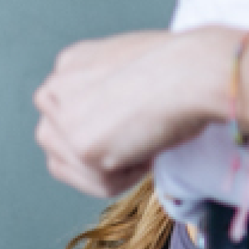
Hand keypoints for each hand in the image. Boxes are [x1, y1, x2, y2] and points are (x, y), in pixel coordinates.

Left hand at [33, 28, 233, 196]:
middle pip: (54, 141)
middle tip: (135, 138)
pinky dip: (129, 177)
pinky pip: (102, 184)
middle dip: (91, 151)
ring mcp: (66, 119)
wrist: (194, 70)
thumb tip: (107, 127)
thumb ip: (103, 92)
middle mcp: (57, 86)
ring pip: (72, 167)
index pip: (61, 113)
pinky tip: (147, 148)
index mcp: (69, 64)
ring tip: (142, 142)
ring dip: (108, 166)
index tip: (129, 125)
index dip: (99, 129)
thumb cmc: (180, 68)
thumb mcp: (127, 66)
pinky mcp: (82, 148)